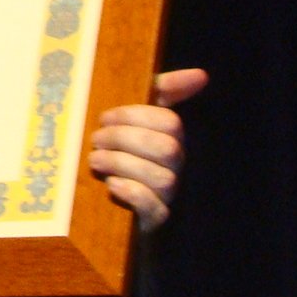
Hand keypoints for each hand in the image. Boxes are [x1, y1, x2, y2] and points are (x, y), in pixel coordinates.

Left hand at [90, 67, 202, 232]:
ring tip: (95, 161)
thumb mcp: (136, 119)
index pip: (169, 122)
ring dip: (122, 164)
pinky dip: (131, 193)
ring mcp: (169, 196)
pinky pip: (154, 208)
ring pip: (162, 178)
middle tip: (95, 140)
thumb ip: (162, 92)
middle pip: (167, 149)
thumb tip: (201, 75)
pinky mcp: (155, 220)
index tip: (104, 118)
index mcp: (172, 140)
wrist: (104, 206)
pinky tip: (111, 185)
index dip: (134, 116)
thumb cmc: (123, 152)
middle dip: (124, 139)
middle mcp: (176, 168)